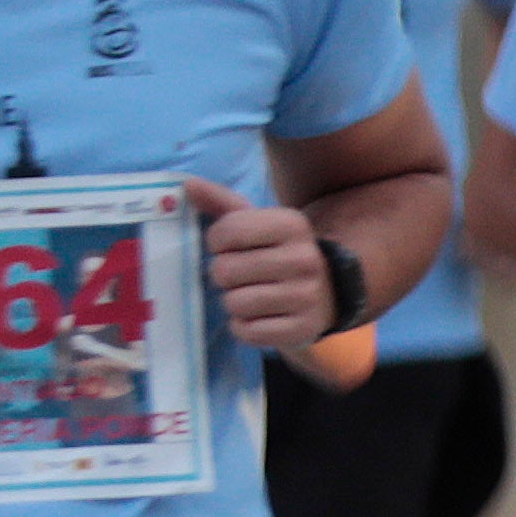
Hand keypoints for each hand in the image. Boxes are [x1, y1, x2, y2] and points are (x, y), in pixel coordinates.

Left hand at [195, 178, 330, 347]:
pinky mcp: (302, 329)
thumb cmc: (278, 252)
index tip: (227, 247)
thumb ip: (222, 202)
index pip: (228, 231)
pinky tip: (257, 317)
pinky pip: (248, 331)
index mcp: (292, 225)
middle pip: (226, 270)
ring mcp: (306, 297)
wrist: (328, 290)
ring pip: (235, 303)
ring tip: (248, 295)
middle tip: (238, 276)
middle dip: (223, 275)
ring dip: (233, 302)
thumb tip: (187, 185)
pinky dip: (243, 326)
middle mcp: (304, 259)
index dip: (216, 242)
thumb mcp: (258, 223)